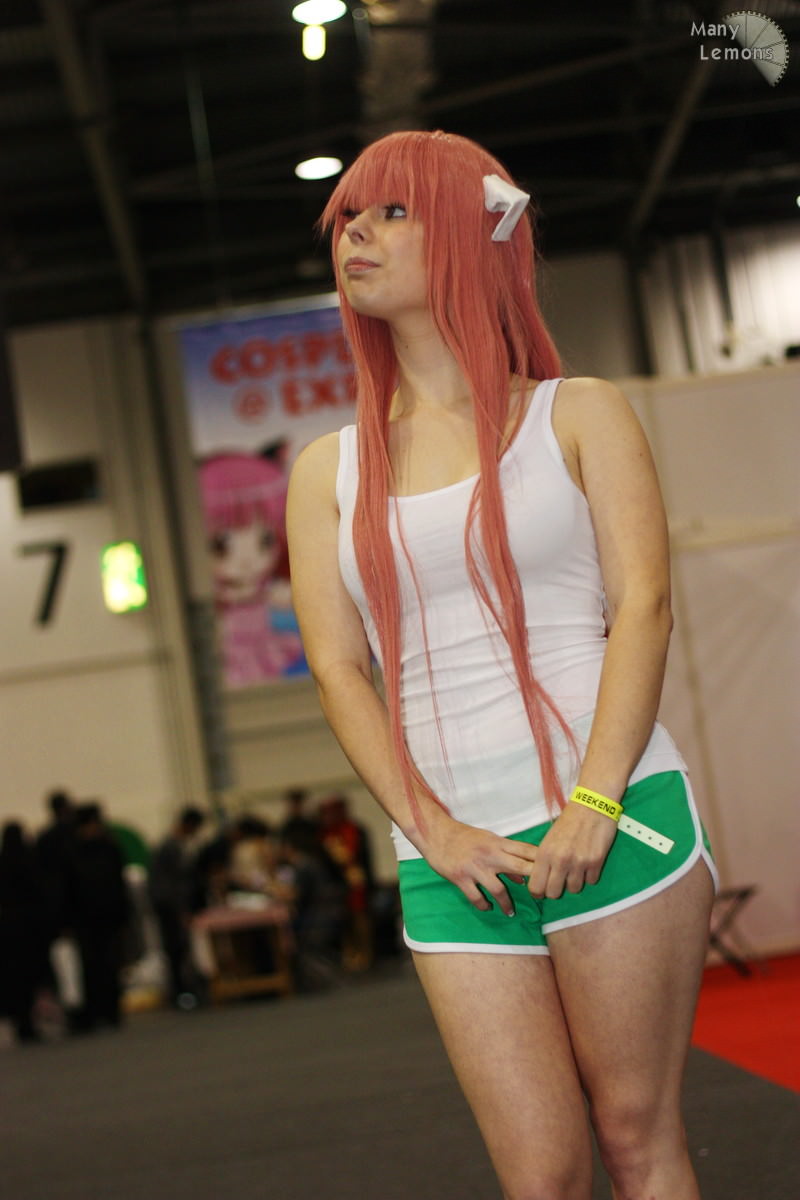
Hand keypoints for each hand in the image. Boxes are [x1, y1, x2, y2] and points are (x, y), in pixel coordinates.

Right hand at [416, 809, 539, 915]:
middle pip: (520, 867)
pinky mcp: (460, 877)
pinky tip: (487, 908)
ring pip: (498, 889)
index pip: (526, 850)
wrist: (436, 833)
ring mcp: (475, 867)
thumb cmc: (464, 836)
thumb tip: (523, 876)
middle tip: (541, 897)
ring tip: (510, 912)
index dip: (541, 862)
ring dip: (506, 904)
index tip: (553, 874)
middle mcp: (490, 854)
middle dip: (533, 883)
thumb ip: (506, 856)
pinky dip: (484, 905)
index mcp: (498, 843)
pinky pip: (476, 897)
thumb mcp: (488, 840)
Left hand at [526, 802, 617, 900]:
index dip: (538, 892)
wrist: (591, 806)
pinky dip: (589, 876)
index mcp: (544, 854)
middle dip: (557, 889)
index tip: (543, 889)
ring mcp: (579, 863)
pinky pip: (591, 882)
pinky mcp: (596, 862)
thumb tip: (542, 880)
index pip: (536, 887)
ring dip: (575, 882)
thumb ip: (545, 860)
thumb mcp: (549, 839)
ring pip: (574, 890)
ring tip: (576, 868)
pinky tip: (588, 863)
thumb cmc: (568, 821)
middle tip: (560, 880)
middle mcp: (560, 861)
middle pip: (554, 893)